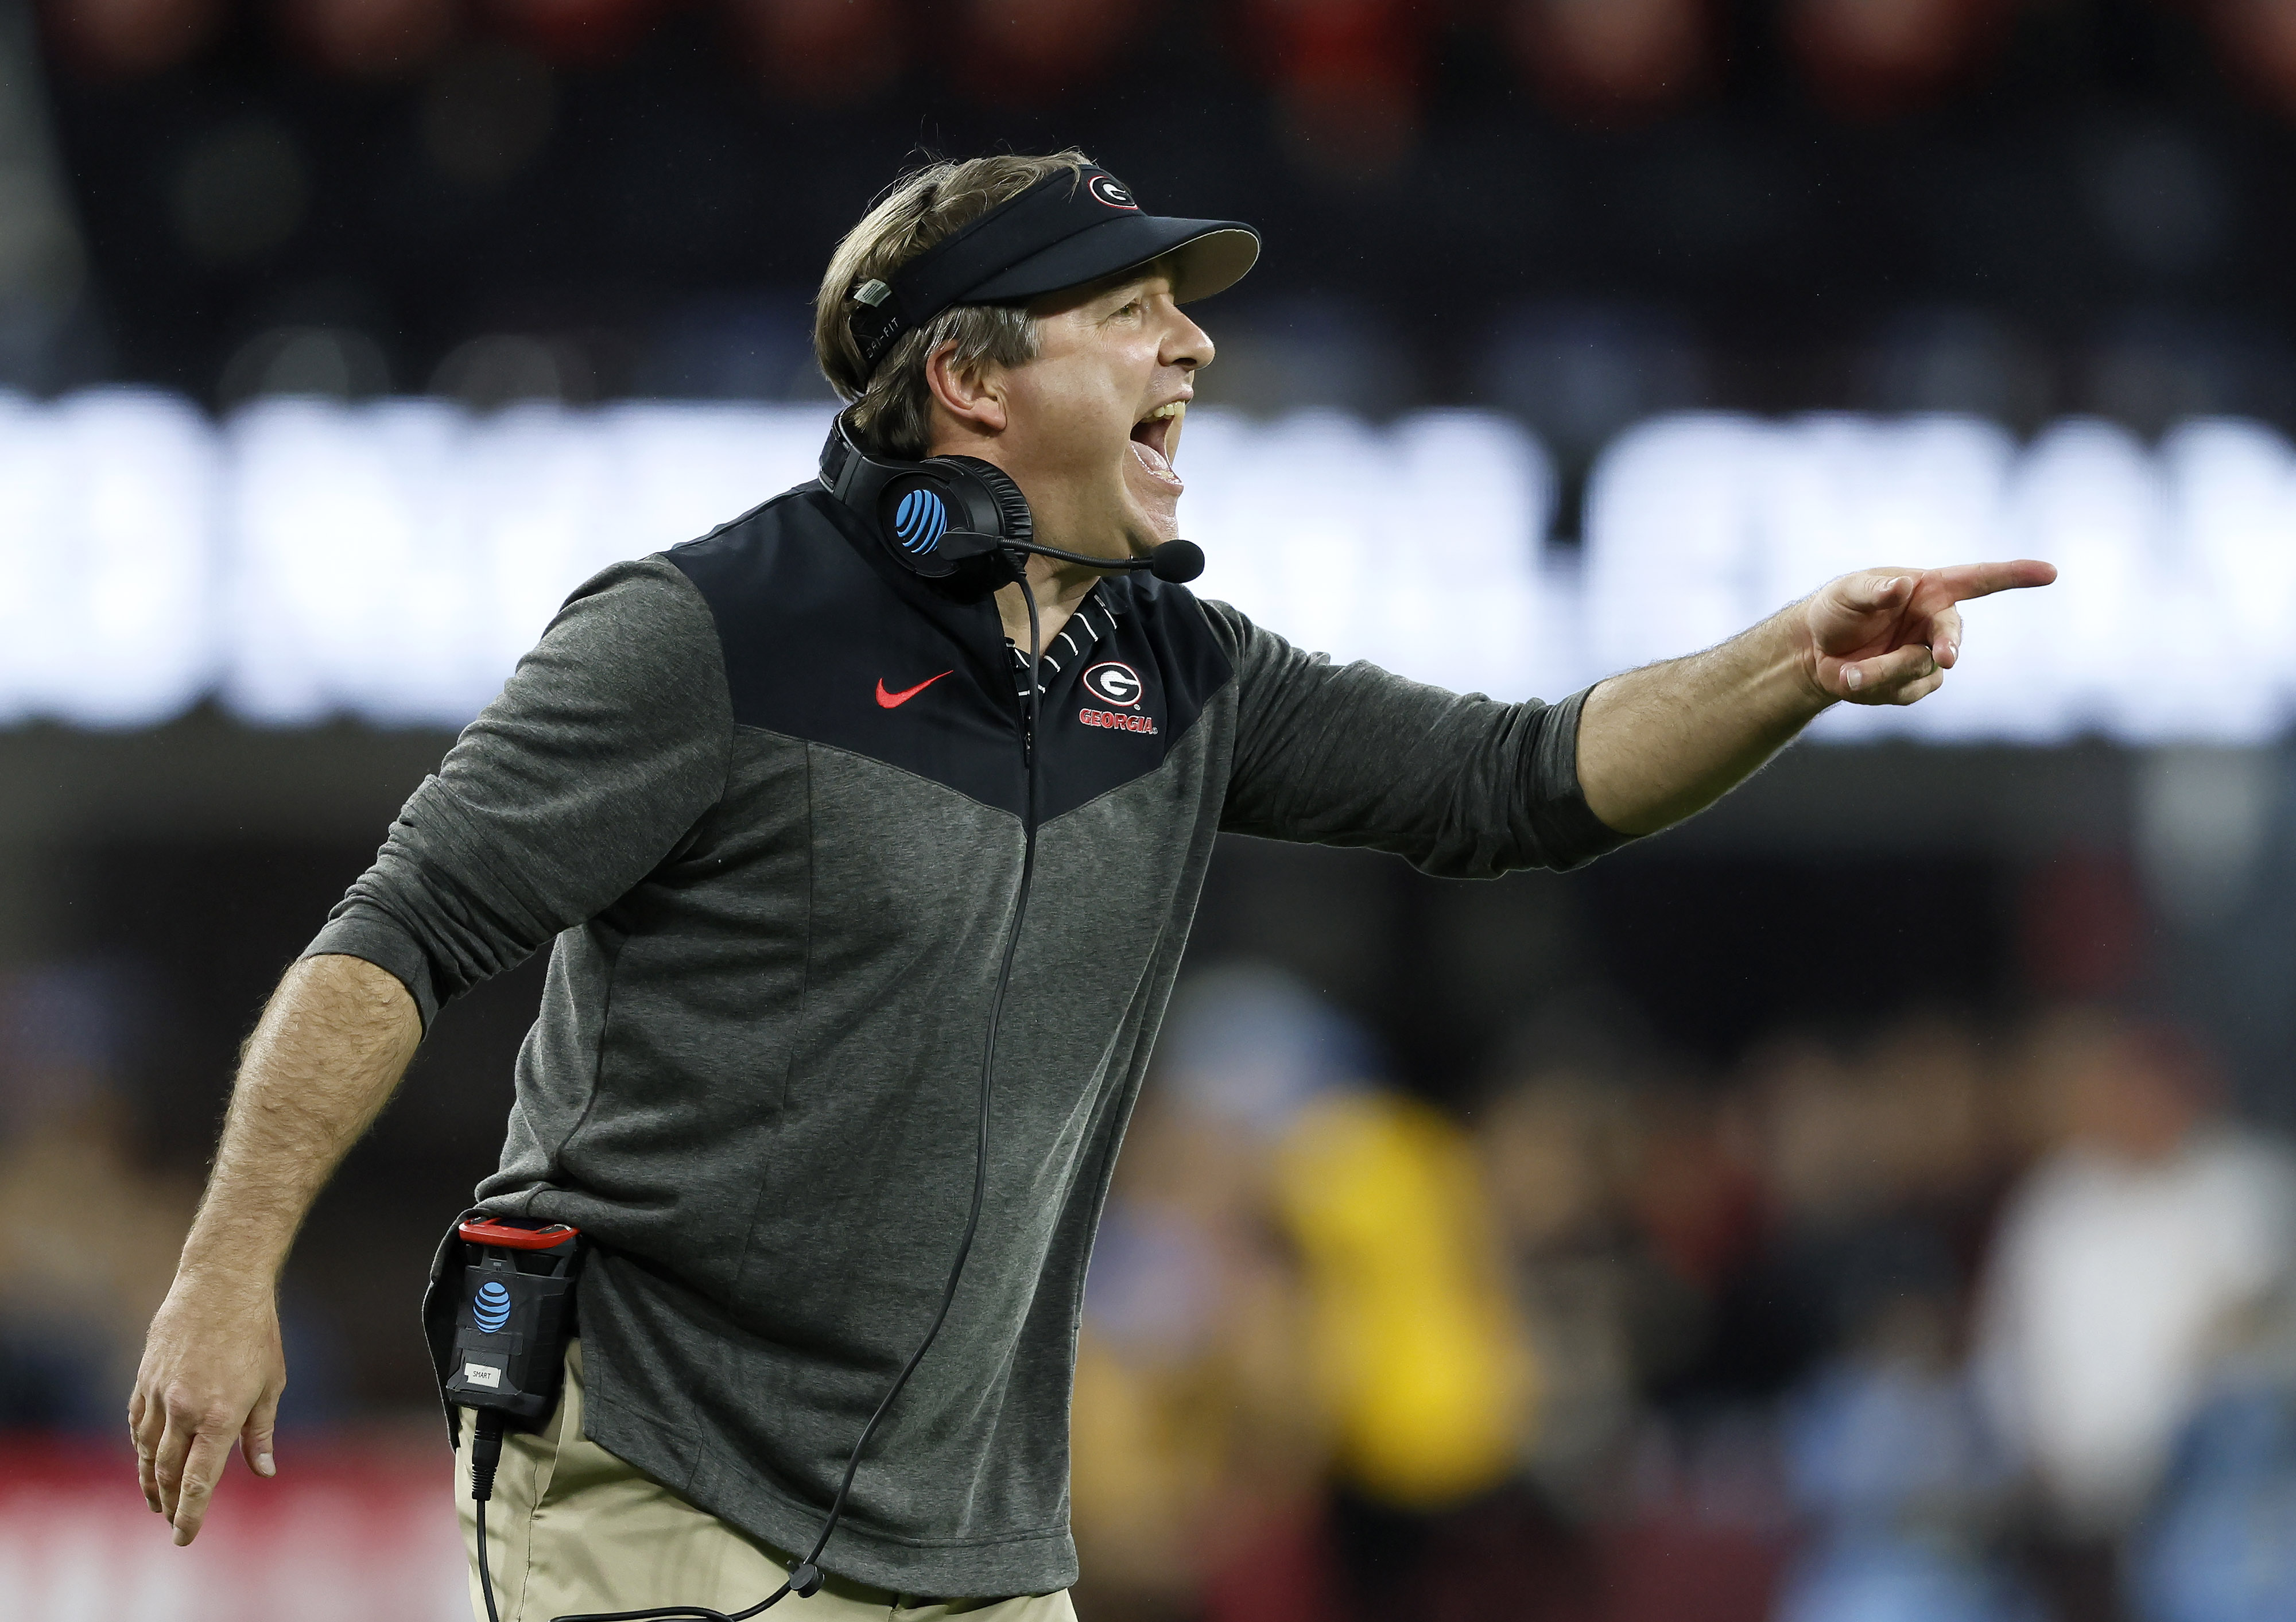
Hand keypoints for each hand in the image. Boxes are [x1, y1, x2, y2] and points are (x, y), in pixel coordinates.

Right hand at [129, 1272, 285, 1544]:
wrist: (220, 1286)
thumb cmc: (257, 1334)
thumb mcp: (271, 1384)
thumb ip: (261, 1433)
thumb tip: (264, 1472)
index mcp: (221, 1416)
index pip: (198, 1481)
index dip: (190, 1514)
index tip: (184, 1538)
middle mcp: (184, 1410)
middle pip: (168, 1473)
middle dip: (169, 1504)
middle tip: (172, 1524)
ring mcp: (160, 1395)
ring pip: (147, 1452)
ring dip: (150, 1482)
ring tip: (156, 1502)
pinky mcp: (144, 1380)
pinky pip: (137, 1424)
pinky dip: (141, 1448)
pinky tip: (146, 1460)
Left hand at [1798, 560, 2056, 705]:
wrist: (1814, 650)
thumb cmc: (1837, 610)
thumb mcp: (1848, 593)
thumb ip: (1874, 590)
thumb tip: (1903, 586)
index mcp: (1929, 590)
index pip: (1979, 580)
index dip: (2016, 575)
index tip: (2050, 572)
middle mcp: (1935, 622)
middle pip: (1954, 636)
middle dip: (1948, 645)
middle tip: (1945, 656)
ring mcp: (1928, 656)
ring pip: (1922, 670)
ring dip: (1883, 672)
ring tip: (1849, 671)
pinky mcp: (1914, 684)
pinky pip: (1907, 692)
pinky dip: (1875, 687)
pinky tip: (1853, 678)